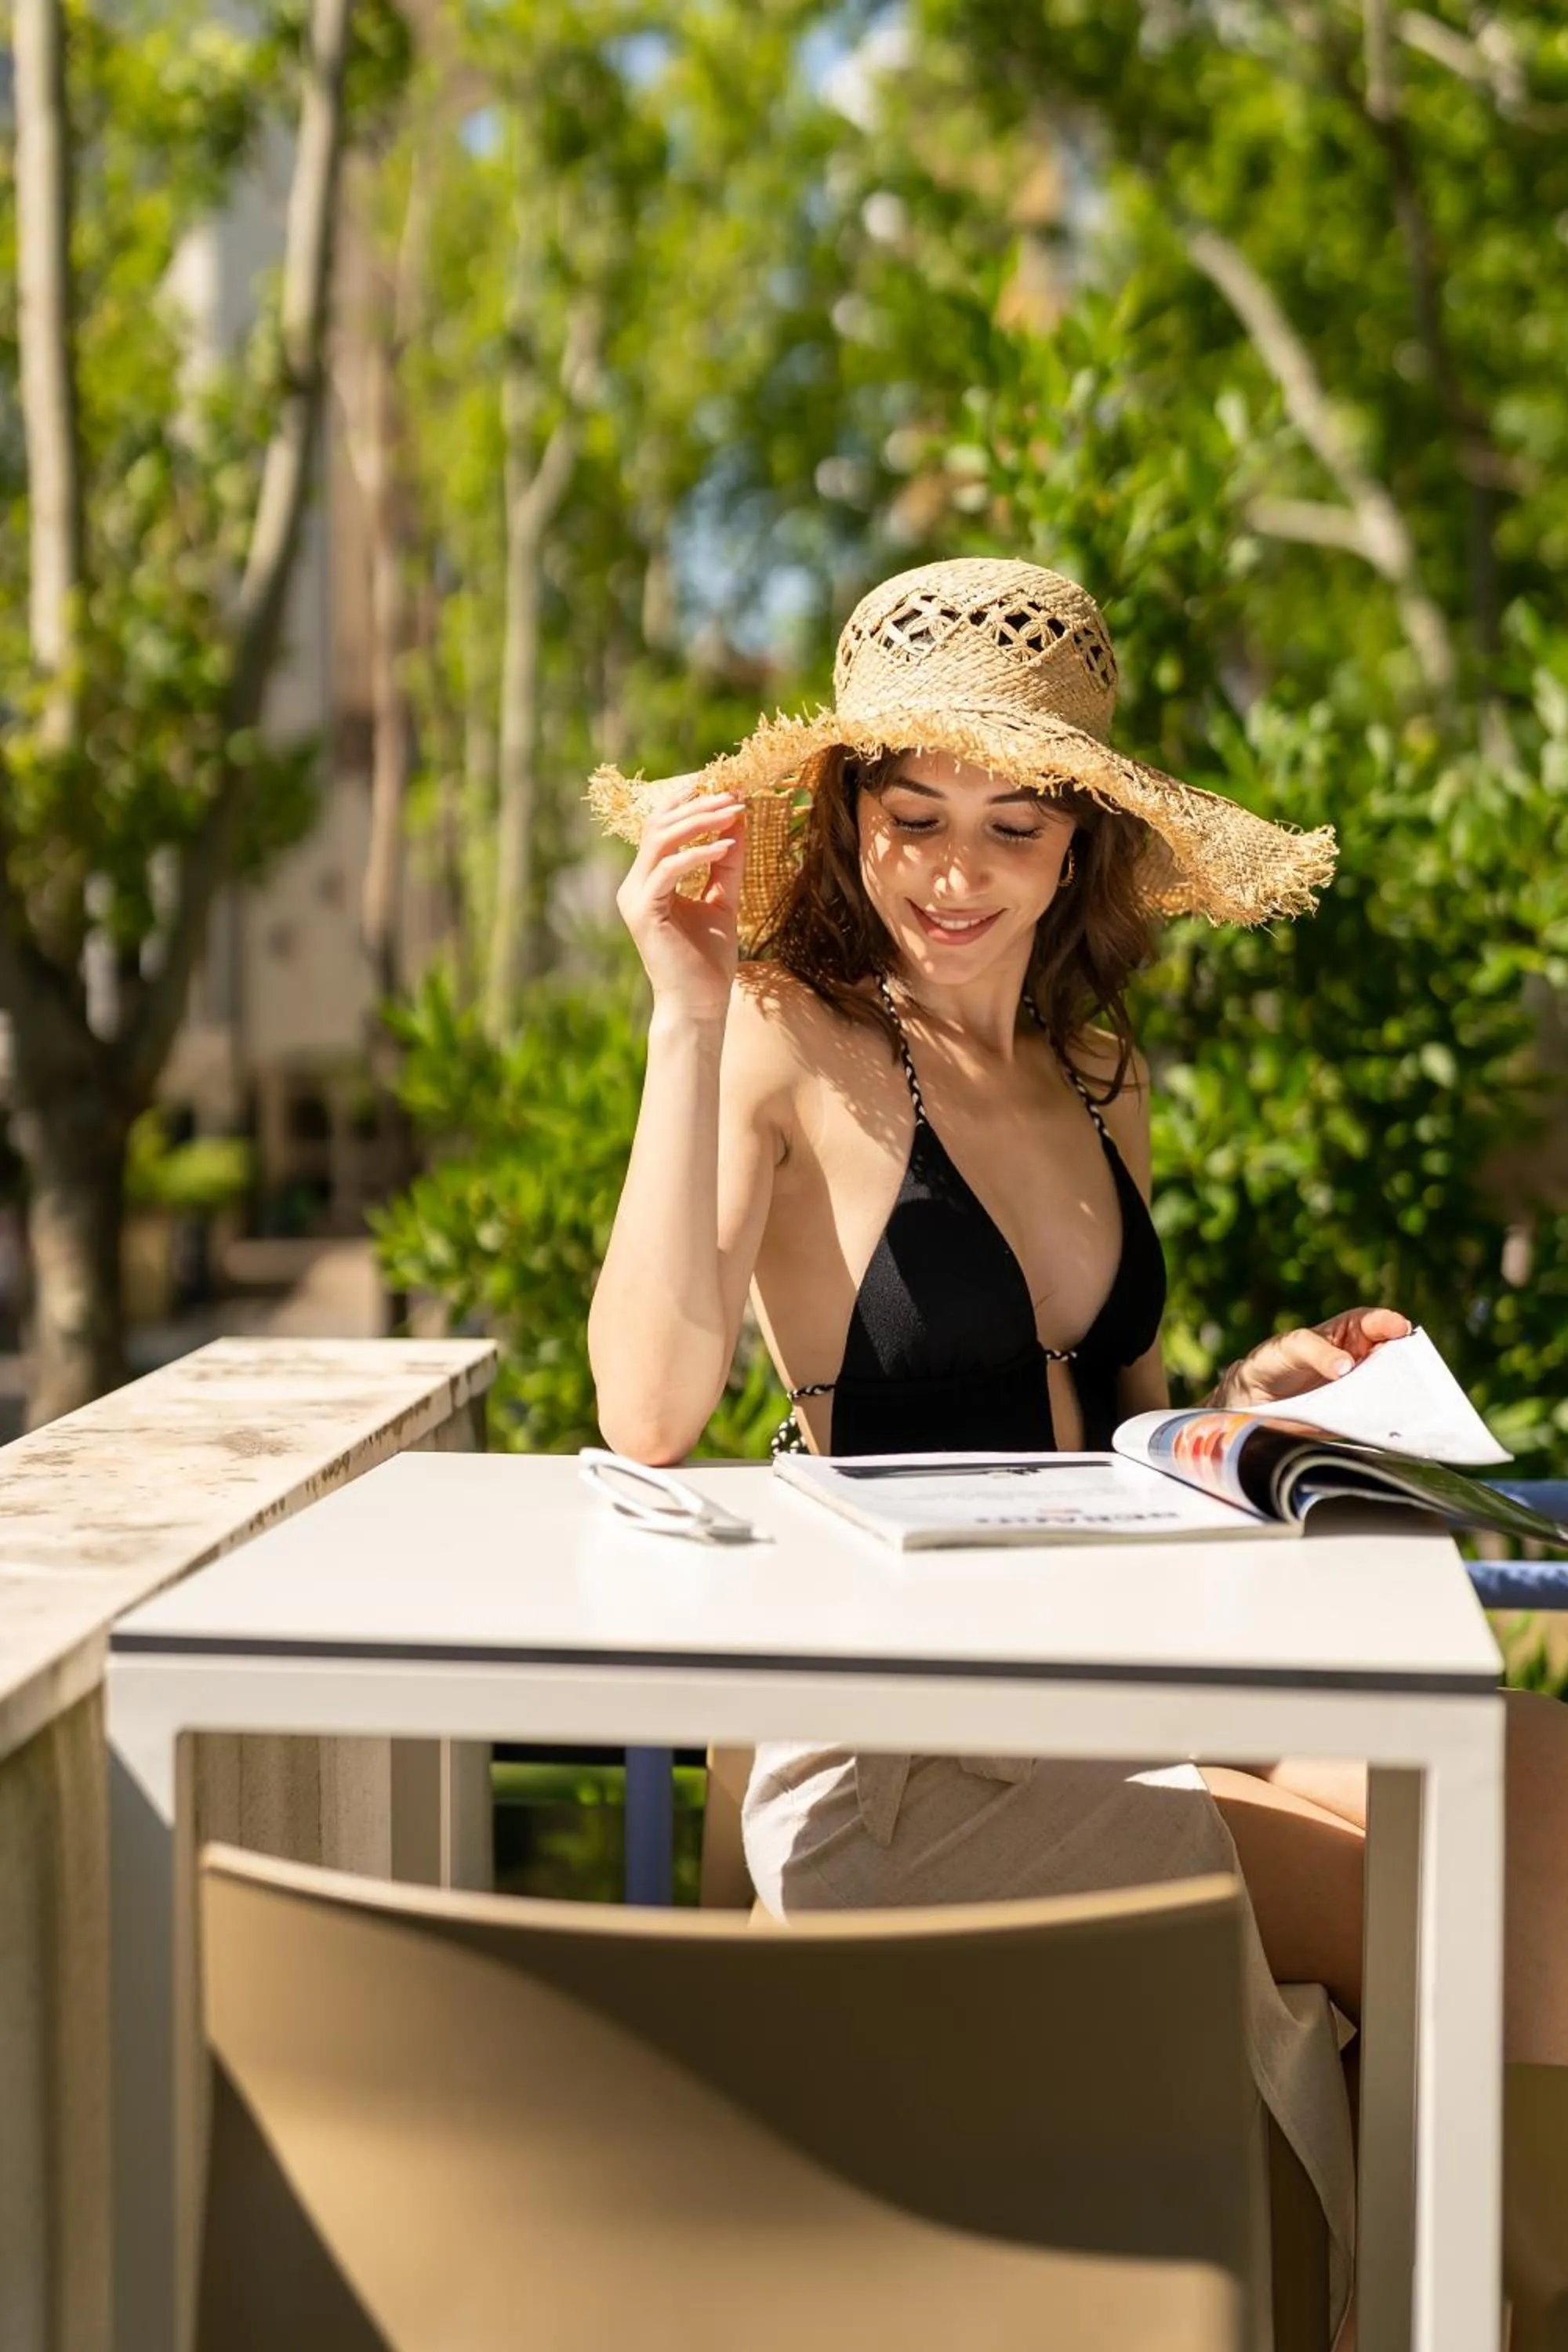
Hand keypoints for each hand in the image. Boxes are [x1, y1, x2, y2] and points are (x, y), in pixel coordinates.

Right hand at [614, 780, 745, 1020]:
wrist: (699, 1005)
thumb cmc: (708, 960)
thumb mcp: (723, 900)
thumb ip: (726, 863)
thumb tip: (738, 820)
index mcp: (650, 880)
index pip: (664, 827)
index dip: (693, 803)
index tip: (729, 791)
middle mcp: (636, 884)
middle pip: (660, 825)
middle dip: (698, 805)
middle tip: (734, 795)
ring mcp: (635, 897)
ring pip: (660, 840)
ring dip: (699, 821)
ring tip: (733, 812)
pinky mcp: (642, 912)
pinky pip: (668, 870)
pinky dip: (698, 854)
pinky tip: (726, 846)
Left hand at [1209, 1306, 1412, 1409]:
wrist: (1255, 1403)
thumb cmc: (1274, 1362)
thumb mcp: (1289, 1348)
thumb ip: (1316, 1352)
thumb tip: (1346, 1366)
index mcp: (1348, 1332)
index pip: (1372, 1323)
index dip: (1387, 1323)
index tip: (1400, 1328)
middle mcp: (1362, 1358)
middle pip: (1393, 1356)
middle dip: (1407, 1359)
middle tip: (1417, 1366)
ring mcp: (1364, 1388)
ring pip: (1393, 1386)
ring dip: (1404, 1391)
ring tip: (1414, 1398)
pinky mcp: (1359, 1415)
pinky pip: (1380, 1415)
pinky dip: (1390, 1419)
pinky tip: (1398, 1424)